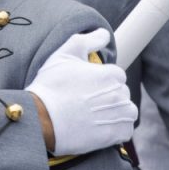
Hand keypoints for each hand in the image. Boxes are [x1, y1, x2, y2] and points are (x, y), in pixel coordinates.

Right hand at [27, 28, 136, 155]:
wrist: (41, 118)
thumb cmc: (51, 86)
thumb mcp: (64, 54)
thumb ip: (87, 40)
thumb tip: (105, 34)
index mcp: (110, 74)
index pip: (116, 76)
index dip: (101, 81)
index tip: (86, 88)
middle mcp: (119, 94)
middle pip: (122, 94)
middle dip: (109, 96)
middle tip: (87, 102)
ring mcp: (118, 115)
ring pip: (128, 112)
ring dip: (116, 113)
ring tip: (95, 116)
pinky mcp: (115, 135)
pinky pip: (125, 131)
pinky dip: (116, 130)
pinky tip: (98, 128)